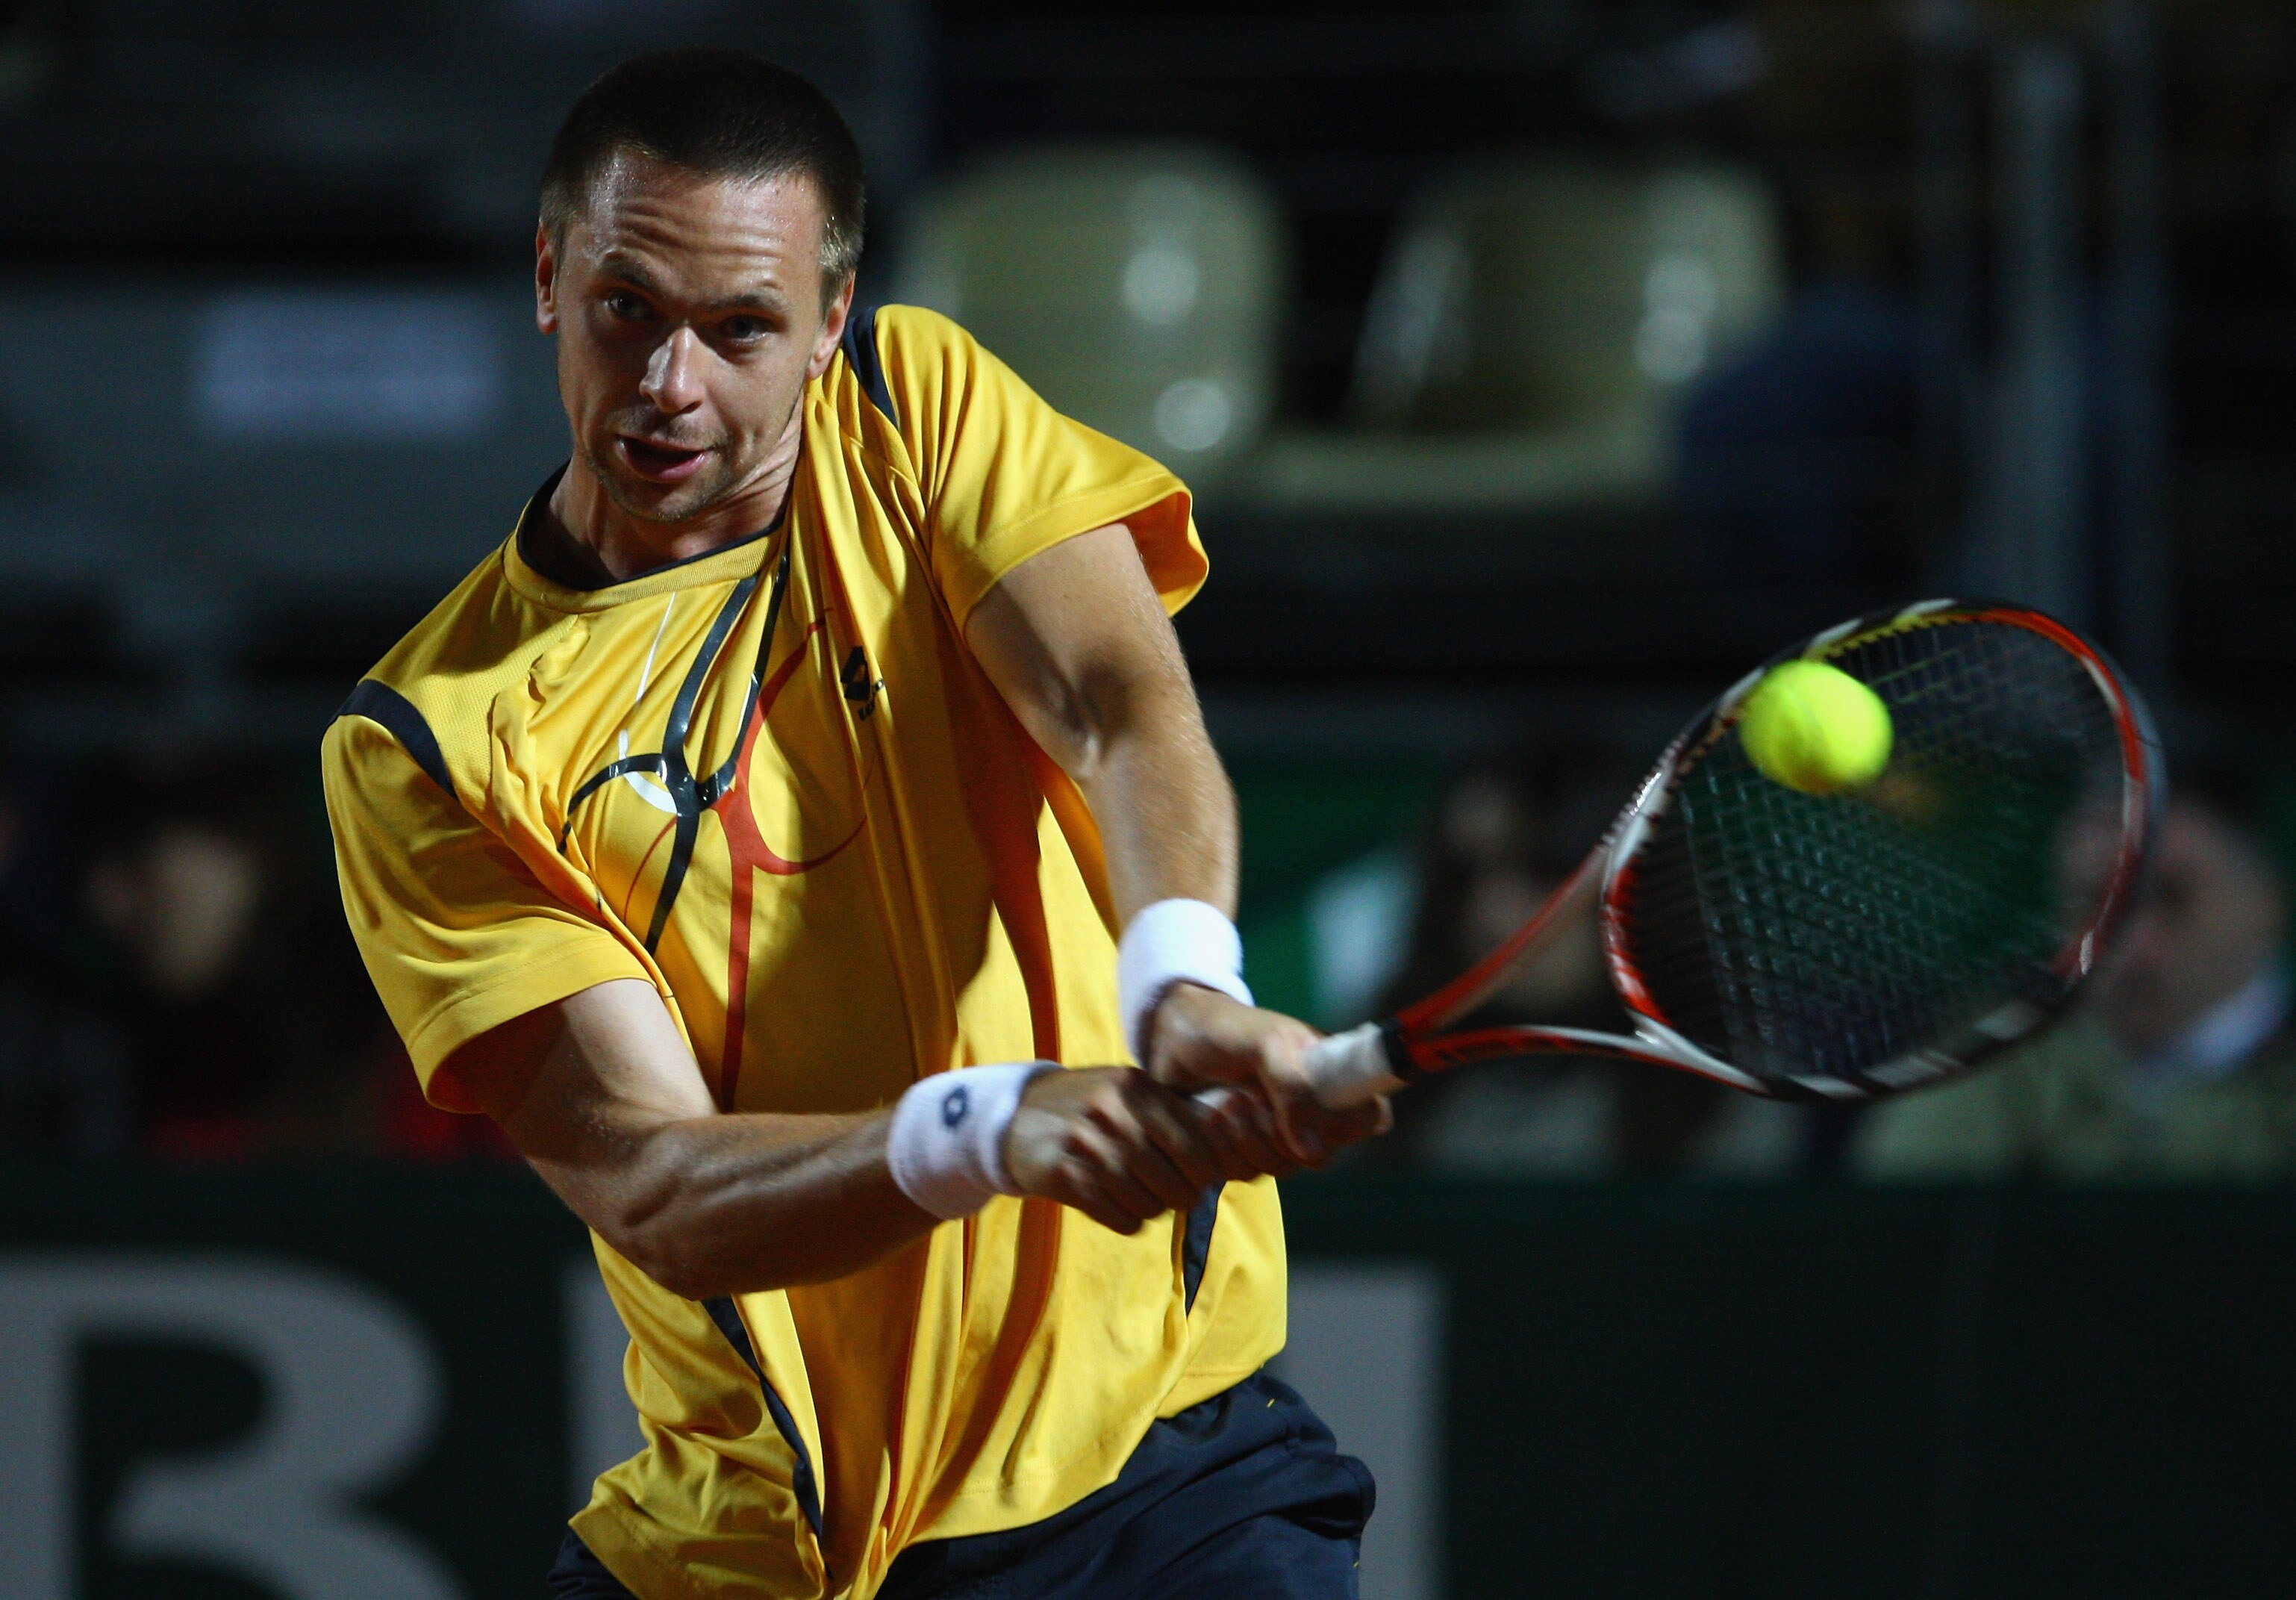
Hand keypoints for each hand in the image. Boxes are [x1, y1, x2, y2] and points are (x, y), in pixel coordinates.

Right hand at [1002, 1066, 1229, 1233]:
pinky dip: (1126, 1218)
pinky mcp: (1065, 1178)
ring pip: (1151, 1205)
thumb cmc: (1089, 1105)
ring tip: (1142, 1194)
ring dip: (1153, 1208)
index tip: (1203, 1176)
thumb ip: (1171, 1111)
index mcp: (1137, 1089)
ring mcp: (1088, 1147)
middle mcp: (1114, 1115)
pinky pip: (1121, 1219)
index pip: (1197, 1143)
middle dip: (1184, 1195)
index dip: (1207, 1169)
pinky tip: (1115, 1202)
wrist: (1016, 1116)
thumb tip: (1225, 1150)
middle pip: (1178, 1182)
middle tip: (1176, 1194)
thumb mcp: (1128, 1090)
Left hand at [1143, 985, 1391, 1166]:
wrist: (1172, 1037)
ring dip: (1247, 1139)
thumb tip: (1314, 1152)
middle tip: (1249, 1098)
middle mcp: (1310, 1112)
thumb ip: (1293, 1087)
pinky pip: (1244, 1173)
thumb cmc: (1227, 1030)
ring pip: (1280, 1168)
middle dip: (1279, 1131)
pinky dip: (1224, 1149)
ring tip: (1225, 1102)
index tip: (1317, 1117)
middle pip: (1321, 1155)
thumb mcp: (1265, 1043)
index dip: (1347, 1127)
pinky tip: (1209, 1118)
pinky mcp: (1241, 1152)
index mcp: (1331, 1078)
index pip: (1368, 1117)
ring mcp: (1276, 1135)